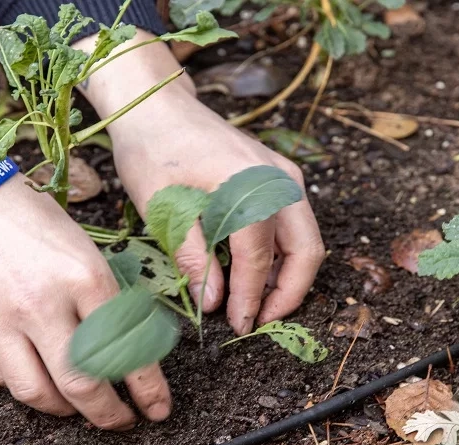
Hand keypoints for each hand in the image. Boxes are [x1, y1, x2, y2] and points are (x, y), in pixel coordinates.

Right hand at [0, 92, 170, 428]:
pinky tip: (36, 378)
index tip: (158, 408)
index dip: (147, 388)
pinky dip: (23, 385)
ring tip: (78, 408)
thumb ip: (99, 297)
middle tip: (122, 422)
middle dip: (109, 415)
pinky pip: (1, 376)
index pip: (126, 349)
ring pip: (37, 394)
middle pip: (82, 386)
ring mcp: (1, 321)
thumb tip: (124, 347)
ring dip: (64, 411)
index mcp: (84, 277)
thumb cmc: (24, 213)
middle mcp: (44, 305)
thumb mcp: (79, 246)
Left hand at [75, 33, 324, 334]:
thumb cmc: (151, 150)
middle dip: (288, 293)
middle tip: (260, 323)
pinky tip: (253, 274)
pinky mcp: (278, 176)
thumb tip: (215, 302)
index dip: (249, 295)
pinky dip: (281, 254)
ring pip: (305, 238)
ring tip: (256, 305)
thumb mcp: (162, 207)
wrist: (157, 104)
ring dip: (287, 276)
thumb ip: (192, 255)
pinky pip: (293, 224)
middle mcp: (278, 177)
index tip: (237, 325)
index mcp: (248, 181)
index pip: (259, 254)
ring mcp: (283, 175)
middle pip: (306, 249)